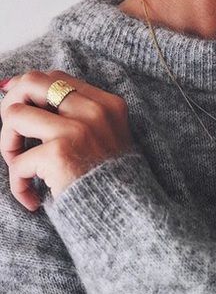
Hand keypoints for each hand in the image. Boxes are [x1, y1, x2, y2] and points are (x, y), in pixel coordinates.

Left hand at [0, 70, 134, 210]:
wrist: (126, 215)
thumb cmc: (111, 184)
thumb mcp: (107, 139)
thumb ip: (77, 117)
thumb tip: (19, 89)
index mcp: (108, 105)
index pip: (56, 78)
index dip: (29, 89)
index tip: (17, 107)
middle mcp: (94, 111)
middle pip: (32, 82)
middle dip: (11, 105)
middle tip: (13, 135)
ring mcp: (77, 130)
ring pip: (14, 115)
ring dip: (8, 145)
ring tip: (20, 169)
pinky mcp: (58, 153)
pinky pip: (17, 161)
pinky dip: (19, 184)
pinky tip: (32, 199)